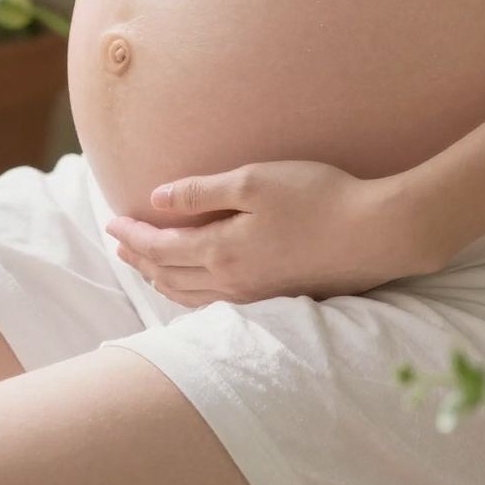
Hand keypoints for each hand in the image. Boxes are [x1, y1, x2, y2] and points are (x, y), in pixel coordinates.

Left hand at [104, 160, 428, 307]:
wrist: (373, 233)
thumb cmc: (316, 196)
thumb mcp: (255, 180)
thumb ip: (202, 192)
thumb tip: (156, 199)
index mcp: (221, 250)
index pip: (160, 248)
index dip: (132, 235)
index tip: (111, 221)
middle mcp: (231, 281)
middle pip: (168, 276)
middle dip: (139, 258)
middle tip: (119, 243)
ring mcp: (254, 294)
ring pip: (189, 295)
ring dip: (161, 279)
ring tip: (146, 265)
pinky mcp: (276, 297)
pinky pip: (214, 303)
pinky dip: (189, 292)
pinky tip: (194, 285)